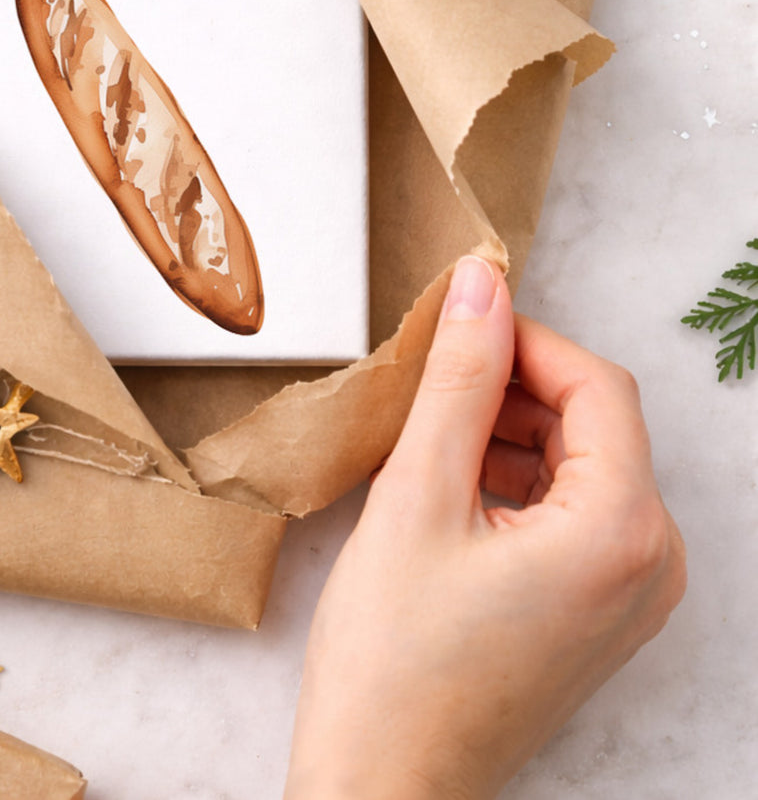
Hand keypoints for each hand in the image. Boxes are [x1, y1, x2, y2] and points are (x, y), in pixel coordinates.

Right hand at [285, 255, 686, 799]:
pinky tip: (445, 491)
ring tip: (424, 443)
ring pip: (578, 466)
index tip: (453, 325)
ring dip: (506, 434)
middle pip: (593, 424)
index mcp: (622, 532)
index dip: (523, 340)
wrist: (384, 784)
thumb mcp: (417, 496)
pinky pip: (572, 515)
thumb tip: (481, 286)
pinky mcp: (598, 614)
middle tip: (424, 387)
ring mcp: (630, 596)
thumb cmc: (393, 659)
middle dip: (510, 390)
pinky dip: (513, 483)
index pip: (596, 385)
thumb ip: (457, 380)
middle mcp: (651, 565)